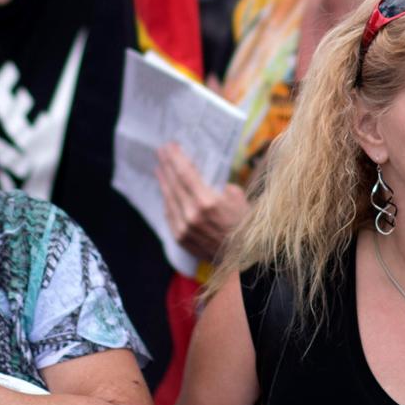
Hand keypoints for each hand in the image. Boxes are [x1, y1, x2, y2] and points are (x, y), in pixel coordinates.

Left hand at [155, 143, 247, 261]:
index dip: (176, 158)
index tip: (170, 146)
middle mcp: (192, 215)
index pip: (185, 173)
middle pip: (174, 183)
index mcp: (208, 202)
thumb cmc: (244, 224)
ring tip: (160, 168)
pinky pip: (170, 214)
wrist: (243, 258)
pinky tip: (166, 191)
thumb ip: (219, 184)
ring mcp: (184, 228)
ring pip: (169, 198)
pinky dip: (167, 200)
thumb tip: (203, 174)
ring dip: (164, 181)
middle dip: (167, 165)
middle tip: (161, 151)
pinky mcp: (180, 238)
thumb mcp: (238, 197)